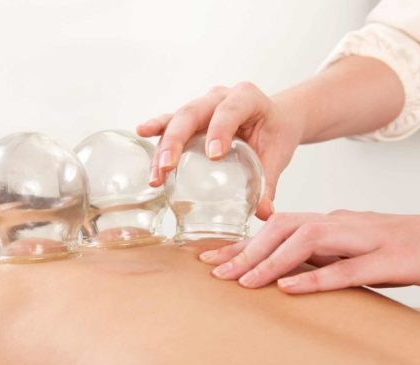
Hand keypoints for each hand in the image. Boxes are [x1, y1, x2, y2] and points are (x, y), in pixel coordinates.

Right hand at [137, 82, 304, 219]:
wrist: (275, 118)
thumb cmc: (276, 133)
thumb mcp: (277, 155)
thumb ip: (269, 182)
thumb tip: (264, 213)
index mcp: (247, 98)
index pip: (231, 110)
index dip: (220, 129)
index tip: (214, 155)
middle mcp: (220, 96)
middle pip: (192, 113)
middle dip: (176, 140)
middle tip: (167, 167)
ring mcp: (202, 104)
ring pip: (177, 120)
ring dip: (163, 148)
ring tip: (156, 174)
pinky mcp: (191, 117)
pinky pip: (170, 122)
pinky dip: (157, 129)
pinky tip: (141, 133)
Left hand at [198, 210, 419, 293]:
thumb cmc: (399, 250)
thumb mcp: (351, 251)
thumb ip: (318, 256)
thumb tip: (280, 272)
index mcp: (331, 223)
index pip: (276, 228)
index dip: (242, 243)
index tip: (211, 260)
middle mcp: (341, 225)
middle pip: (284, 228)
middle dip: (246, 250)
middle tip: (215, 273)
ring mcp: (365, 239)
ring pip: (308, 240)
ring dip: (271, 261)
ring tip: (243, 282)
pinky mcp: (388, 260)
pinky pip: (347, 268)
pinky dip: (315, 277)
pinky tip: (289, 288)